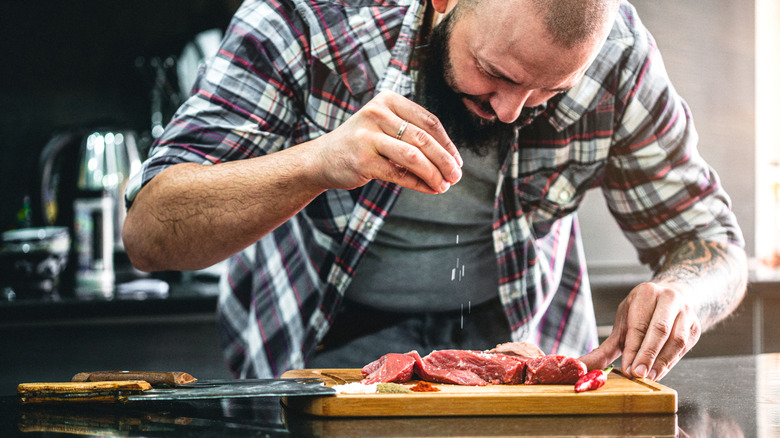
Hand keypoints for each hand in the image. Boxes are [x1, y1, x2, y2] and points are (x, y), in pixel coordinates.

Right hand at [311, 90, 462, 193]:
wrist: (322, 159)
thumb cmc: (361, 143)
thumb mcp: (384, 127)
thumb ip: (412, 135)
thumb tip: (450, 160)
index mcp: (388, 101)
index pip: (428, 121)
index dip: (448, 143)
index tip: (457, 161)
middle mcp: (377, 114)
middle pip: (424, 138)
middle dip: (445, 160)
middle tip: (456, 176)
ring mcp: (368, 137)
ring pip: (414, 156)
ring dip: (434, 173)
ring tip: (445, 185)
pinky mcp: (363, 160)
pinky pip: (399, 173)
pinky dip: (419, 183)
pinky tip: (430, 189)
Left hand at [579, 281, 700, 380]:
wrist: (674, 299)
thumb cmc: (643, 313)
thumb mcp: (623, 323)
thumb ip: (606, 347)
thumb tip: (582, 365)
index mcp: (647, 293)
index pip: (639, 324)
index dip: (633, 349)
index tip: (626, 368)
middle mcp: (669, 298)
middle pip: (659, 330)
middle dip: (648, 354)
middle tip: (638, 374)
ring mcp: (686, 312)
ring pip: (676, 340)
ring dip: (662, 361)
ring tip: (649, 377)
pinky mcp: (696, 327)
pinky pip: (685, 347)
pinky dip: (671, 362)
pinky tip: (660, 372)